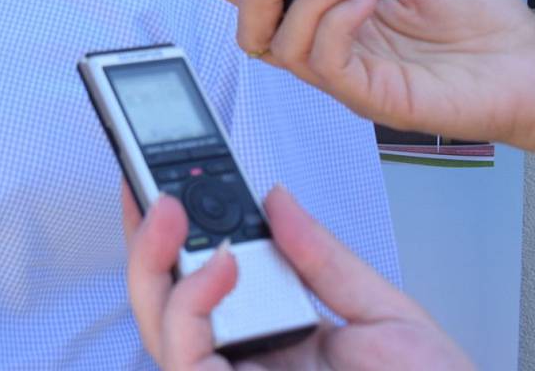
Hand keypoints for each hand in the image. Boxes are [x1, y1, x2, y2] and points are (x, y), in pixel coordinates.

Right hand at [122, 183, 470, 369]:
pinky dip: (188, 307)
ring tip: (172, 214)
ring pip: (158, 330)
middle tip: (154, 190)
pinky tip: (219, 266)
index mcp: (280, 342)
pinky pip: (183, 359)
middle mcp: (248, 366)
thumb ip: (326, 258)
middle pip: (165, 306)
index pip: (206, 287)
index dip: (175, 237)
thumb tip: (276, 200)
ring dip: (153, 264)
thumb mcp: (388, 317)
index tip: (169, 183)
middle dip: (146, 242)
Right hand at [170, 0, 534, 149]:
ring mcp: (348, 76)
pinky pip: (325, 61)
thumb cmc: (481, 27)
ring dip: (307, 0)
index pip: (264, 1)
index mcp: (334, 18)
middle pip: (254, 30)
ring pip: (281, 45)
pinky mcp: (370, 97)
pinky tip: (365, 0)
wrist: (531, 65)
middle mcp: (332, 49)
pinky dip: (335, 21)